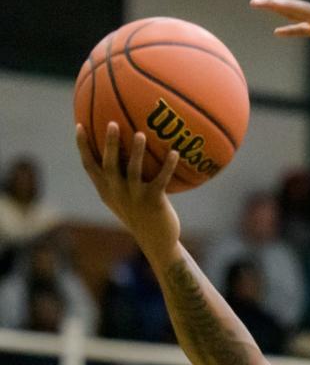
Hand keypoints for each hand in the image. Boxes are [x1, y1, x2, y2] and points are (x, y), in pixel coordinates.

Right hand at [75, 121, 180, 257]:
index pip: (89, 166)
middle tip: (112, 123)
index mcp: (107, 189)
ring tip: (140, 134)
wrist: (156, 241)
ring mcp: (135, 197)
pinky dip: (168, 166)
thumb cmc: (140, 215)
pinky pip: (161, 180)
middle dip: (109, 144)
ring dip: (136, 152)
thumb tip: (117, 152)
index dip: (83, 146)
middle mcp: (117, 192)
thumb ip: (116, 179)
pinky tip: (175, 152)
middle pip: (109, 164)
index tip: (79, 125)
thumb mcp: (122, 198)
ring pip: (133, 171)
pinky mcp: (154, 202)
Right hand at [250, 0, 309, 69]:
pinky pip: (303, 29)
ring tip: (260, 7)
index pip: (300, 9)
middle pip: (294, 8)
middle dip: (273, 5)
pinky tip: (278, 33)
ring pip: (296, 15)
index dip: (281, 6)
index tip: (265, 3)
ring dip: (278, 12)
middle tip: (254, 2)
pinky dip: (291, 30)